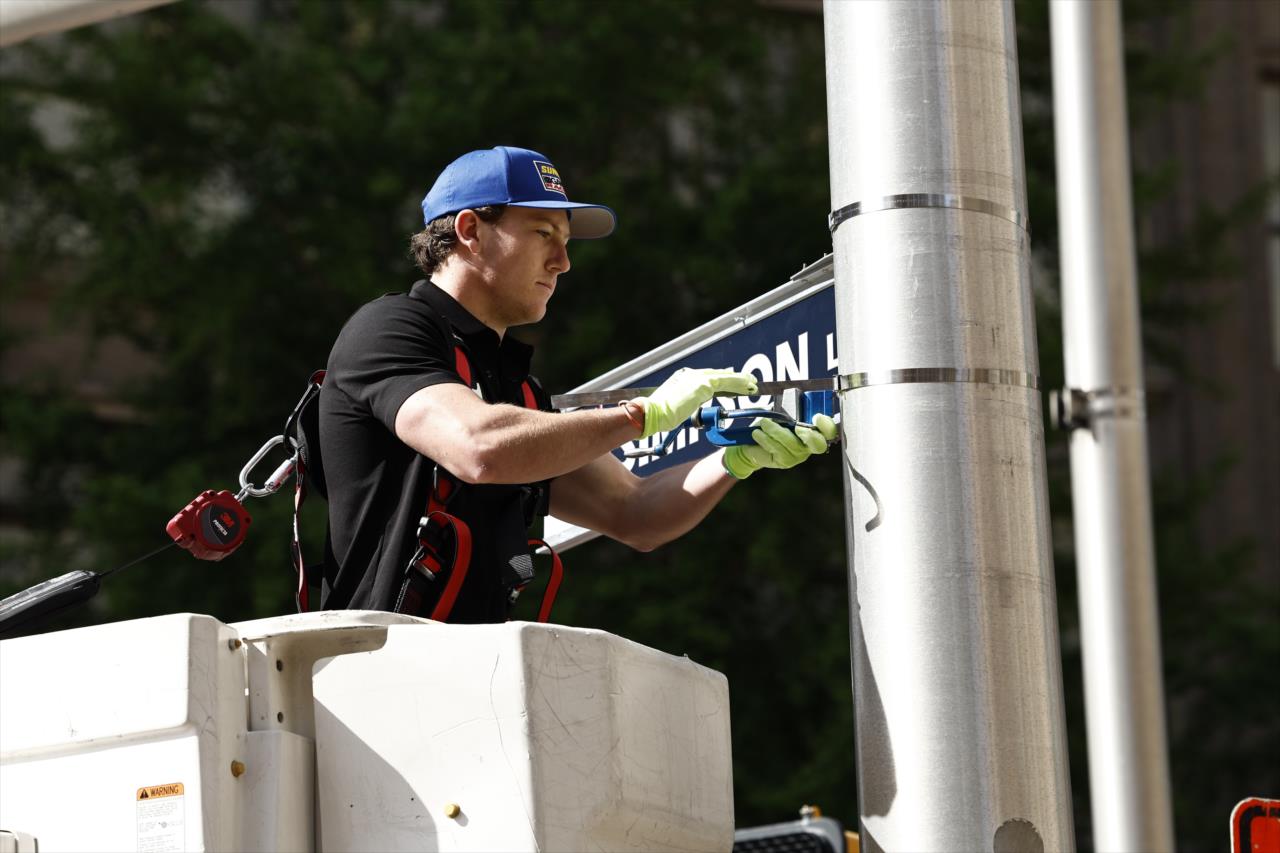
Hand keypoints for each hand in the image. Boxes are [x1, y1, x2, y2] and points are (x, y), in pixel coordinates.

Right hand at [633, 368, 757, 437]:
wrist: (652, 413)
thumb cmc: (658, 415)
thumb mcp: (674, 408)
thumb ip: (685, 405)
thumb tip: (691, 409)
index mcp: (683, 378)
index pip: (707, 377)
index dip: (722, 380)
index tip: (732, 382)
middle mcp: (690, 374)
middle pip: (718, 375)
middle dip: (734, 378)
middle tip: (747, 380)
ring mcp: (696, 378)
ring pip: (724, 377)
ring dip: (740, 380)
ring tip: (753, 384)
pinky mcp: (703, 385)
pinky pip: (726, 382)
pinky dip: (739, 384)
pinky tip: (748, 386)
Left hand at [722, 414, 837, 478]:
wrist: (754, 440)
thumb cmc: (771, 424)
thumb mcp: (781, 413)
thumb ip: (789, 410)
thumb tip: (789, 405)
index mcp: (813, 430)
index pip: (829, 431)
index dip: (827, 425)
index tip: (817, 417)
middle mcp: (809, 445)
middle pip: (819, 445)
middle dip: (809, 435)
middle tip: (797, 426)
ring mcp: (798, 455)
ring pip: (792, 444)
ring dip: (776, 430)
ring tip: (763, 423)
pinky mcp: (785, 462)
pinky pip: (777, 449)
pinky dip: (765, 439)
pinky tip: (757, 433)